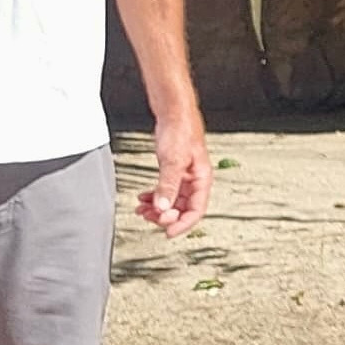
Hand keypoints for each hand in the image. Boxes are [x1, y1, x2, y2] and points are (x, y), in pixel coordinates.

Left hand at [137, 109, 210, 236]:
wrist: (174, 112)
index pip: (196, 211)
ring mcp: (185, 176)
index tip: (168, 232)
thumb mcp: (173, 161)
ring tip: (143, 210)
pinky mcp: (175, 170)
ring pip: (173, 201)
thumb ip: (168, 185)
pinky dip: (155, 197)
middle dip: (166, 216)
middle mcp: (195, 180)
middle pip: (183, 209)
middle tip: (150, 217)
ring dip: (158, 208)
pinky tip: (144, 198)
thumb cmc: (181, 130)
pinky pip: (166, 191)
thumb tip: (163, 207)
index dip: (182, 224)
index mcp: (202, 179)